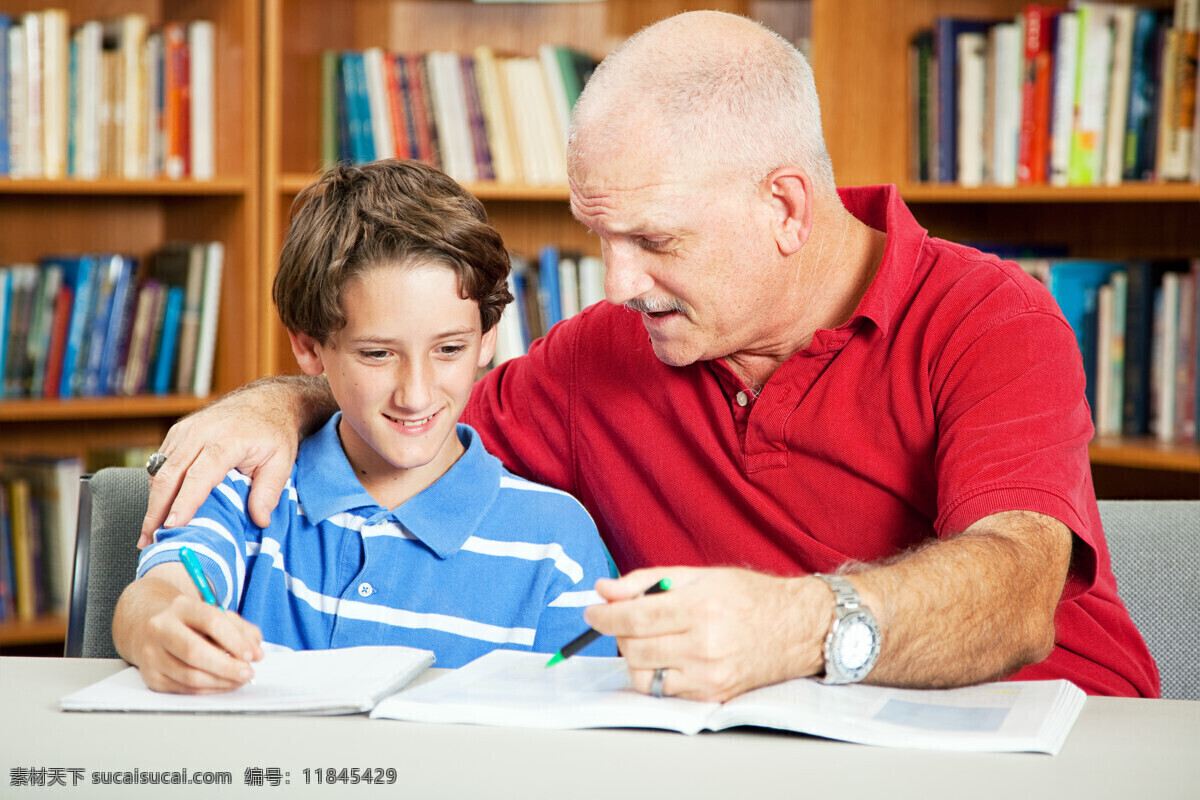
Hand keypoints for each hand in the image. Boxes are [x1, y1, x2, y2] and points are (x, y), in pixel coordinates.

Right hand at [114, 575, 264, 693]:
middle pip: (195, 652)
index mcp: (181, 607)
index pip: (211, 621)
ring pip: (189, 676)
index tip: (253, 655)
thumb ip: (241, 629)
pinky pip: (184, 689)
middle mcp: (161, 628)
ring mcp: (152, 654)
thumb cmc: (190, 622)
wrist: (150, 626)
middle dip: (227, 667)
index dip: (235, 641)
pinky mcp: (151, 676)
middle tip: (248, 673)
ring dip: (220, 682)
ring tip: (239, 680)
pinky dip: (208, 690)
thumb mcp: (216, 614)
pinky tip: (222, 685)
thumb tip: (256, 650)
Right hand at [140, 379, 316, 546]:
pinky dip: (157, 488)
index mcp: (227, 439)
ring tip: (148, 533)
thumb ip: (269, 491)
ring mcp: (185, 431)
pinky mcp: (177, 433)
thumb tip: (259, 520)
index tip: (172, 527)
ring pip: (159, 471)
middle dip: (156, 511)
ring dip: (152, 503)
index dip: (184, 502)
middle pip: (170, 475)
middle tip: (148, 540)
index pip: (199, 475)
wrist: (266, 400)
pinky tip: (157, 510)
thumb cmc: (274, 432)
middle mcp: (200, 432)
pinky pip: (160, 463)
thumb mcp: (282, 460)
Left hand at [585, 567, 830, 702]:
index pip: (634, 618)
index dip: (604, 616)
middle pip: (634, 648)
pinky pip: (665, 691)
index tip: (591, 612)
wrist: (799, 628)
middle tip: (625, 621)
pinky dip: (655, 674)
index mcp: (700, 608)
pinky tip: (666, 656)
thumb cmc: (750, 597)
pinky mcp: (713, 695)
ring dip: (634, 656)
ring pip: (644, 675)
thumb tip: (604, 591)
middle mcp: (705, 645)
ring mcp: (710, 675)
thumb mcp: (699, 576)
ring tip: (648, 639)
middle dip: (619, 634)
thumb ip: (647, 582)